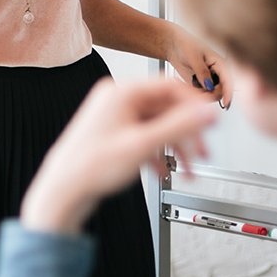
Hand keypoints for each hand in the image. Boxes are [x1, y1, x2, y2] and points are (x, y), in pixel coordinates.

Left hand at [20, 77, 217, 234]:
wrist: (63, 191)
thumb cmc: (90, 166)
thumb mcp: (143, 145)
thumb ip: (179, 127)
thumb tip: (207, 112)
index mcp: (121, 92)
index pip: (169, 86)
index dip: (195, 104)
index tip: (212, 119)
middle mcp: (116, 100)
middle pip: (165, 108)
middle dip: (186, 133)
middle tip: (203, 151)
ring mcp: (114, 117)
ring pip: (156, 125)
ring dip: (175, 146)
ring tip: (189, 168)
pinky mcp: (113, 134)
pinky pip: (144, 137)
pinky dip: (158, 153)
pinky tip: (164, 171)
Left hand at [165, 22, 231, 108]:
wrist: (174, 46)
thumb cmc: (186, 45)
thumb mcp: (194, 57)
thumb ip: (202, 72)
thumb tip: (210, 86)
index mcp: (220, 64)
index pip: (228, 80)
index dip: (229, 93)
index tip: (226, 103)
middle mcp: (217, 74)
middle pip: (221, 92)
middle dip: (209, 95)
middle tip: (194, 90)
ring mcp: (210, 81)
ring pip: (210, 96)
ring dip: (198, 95)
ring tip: (184, 83)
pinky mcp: (201, 86)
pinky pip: (200, 96)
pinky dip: (192, 94)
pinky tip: (182, 83)